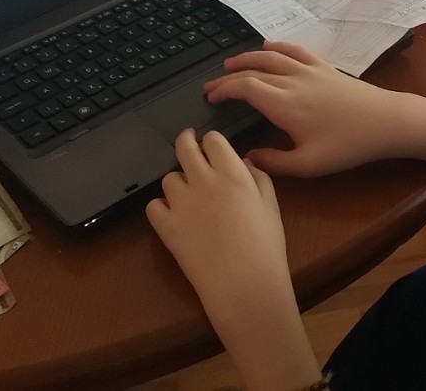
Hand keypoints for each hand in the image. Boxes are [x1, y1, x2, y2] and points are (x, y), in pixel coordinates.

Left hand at [147, 129, 317, 390]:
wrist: (244, 283)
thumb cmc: (266, 246)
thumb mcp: (272, 206)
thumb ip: (258, 178)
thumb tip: (243, 162)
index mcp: (232, 173)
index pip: (213, 141)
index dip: (212, 141)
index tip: (212, 145)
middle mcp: (203, 181)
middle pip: (184, 148)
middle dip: (185, 142)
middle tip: (187, 143)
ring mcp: (181, 203)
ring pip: (168, 179)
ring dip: (178, 182)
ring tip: (187, 195)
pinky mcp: (166, 226)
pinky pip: (153, 206)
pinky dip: (161, 208)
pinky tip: (173, 216)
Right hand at [206, 41, 417, 176]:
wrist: (386, 121)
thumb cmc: (348, 145)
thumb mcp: (309, 164)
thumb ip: (274, 162)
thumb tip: (247, 158)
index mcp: (284, 104)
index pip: (245, 88)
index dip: (224, 89)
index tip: (210, 97)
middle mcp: (293, 81)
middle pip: (254, 70)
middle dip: (229, 76)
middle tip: (212, 85)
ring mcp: (310, 70)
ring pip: (272, 56)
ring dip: (248, 57)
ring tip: (231, 63)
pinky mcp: (325, 67)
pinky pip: (296, 50)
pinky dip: (278, 46)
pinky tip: (269, 46)